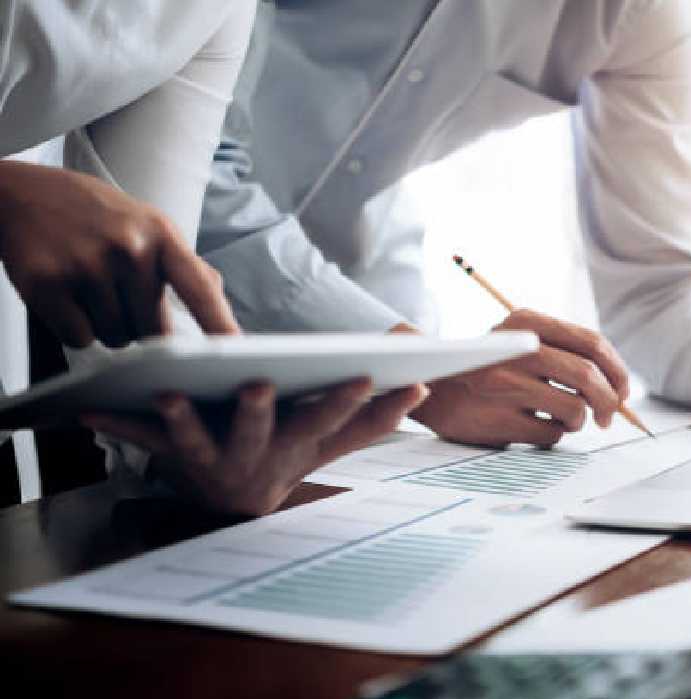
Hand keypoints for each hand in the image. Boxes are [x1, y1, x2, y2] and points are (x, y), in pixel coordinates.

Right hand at [0, 160, 239, 347]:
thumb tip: (218, 298)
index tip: (237, 351)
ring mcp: (87, 265)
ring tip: (90, 288)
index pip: (200, 288)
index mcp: (161, 233)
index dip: (220, 323)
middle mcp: (129, 248)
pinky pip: (80, 338)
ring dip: (107, 326)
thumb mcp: (148, 224)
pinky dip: (75, 328)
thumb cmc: (93, 215)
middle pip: (154, 330)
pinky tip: (67, 296)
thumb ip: (183, 263)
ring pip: (117, 337)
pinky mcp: (48, 285)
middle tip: (118, 293)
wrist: (23, 194)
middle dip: (140, 325)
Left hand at [82, 379, 427, 515]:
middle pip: (259, 433)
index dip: (348, 401)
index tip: (367, 375)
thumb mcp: (331, 439)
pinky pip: (138, 439)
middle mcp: (255, 457)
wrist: (234, 498)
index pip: (329, 421)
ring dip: (181, 421)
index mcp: (297, 446)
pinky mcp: (168, 454)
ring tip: (168, 395)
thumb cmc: (287, 453)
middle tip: (258, 386)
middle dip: (258, 412)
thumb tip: (422, 387)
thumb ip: (372, 415)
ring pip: (195, 441)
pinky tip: (86, 408)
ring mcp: (208, 458)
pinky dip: (113, 423)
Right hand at [404, 309, 629, 447]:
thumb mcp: (520, 340)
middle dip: (610, 402)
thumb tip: (619, 386)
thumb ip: (565, 351)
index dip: (618, 370)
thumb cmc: (490, 368)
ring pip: (575, 410)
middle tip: (609, 417)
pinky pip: (552, 434)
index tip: (623, 390)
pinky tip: (533, 425)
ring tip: (562, 419)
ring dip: (578, 421)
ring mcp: (506, 385)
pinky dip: (553, 434)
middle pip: (589, 377)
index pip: (593, 343)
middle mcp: (517, 349)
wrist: (432, 389)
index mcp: (527, 322)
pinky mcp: (500, 419)